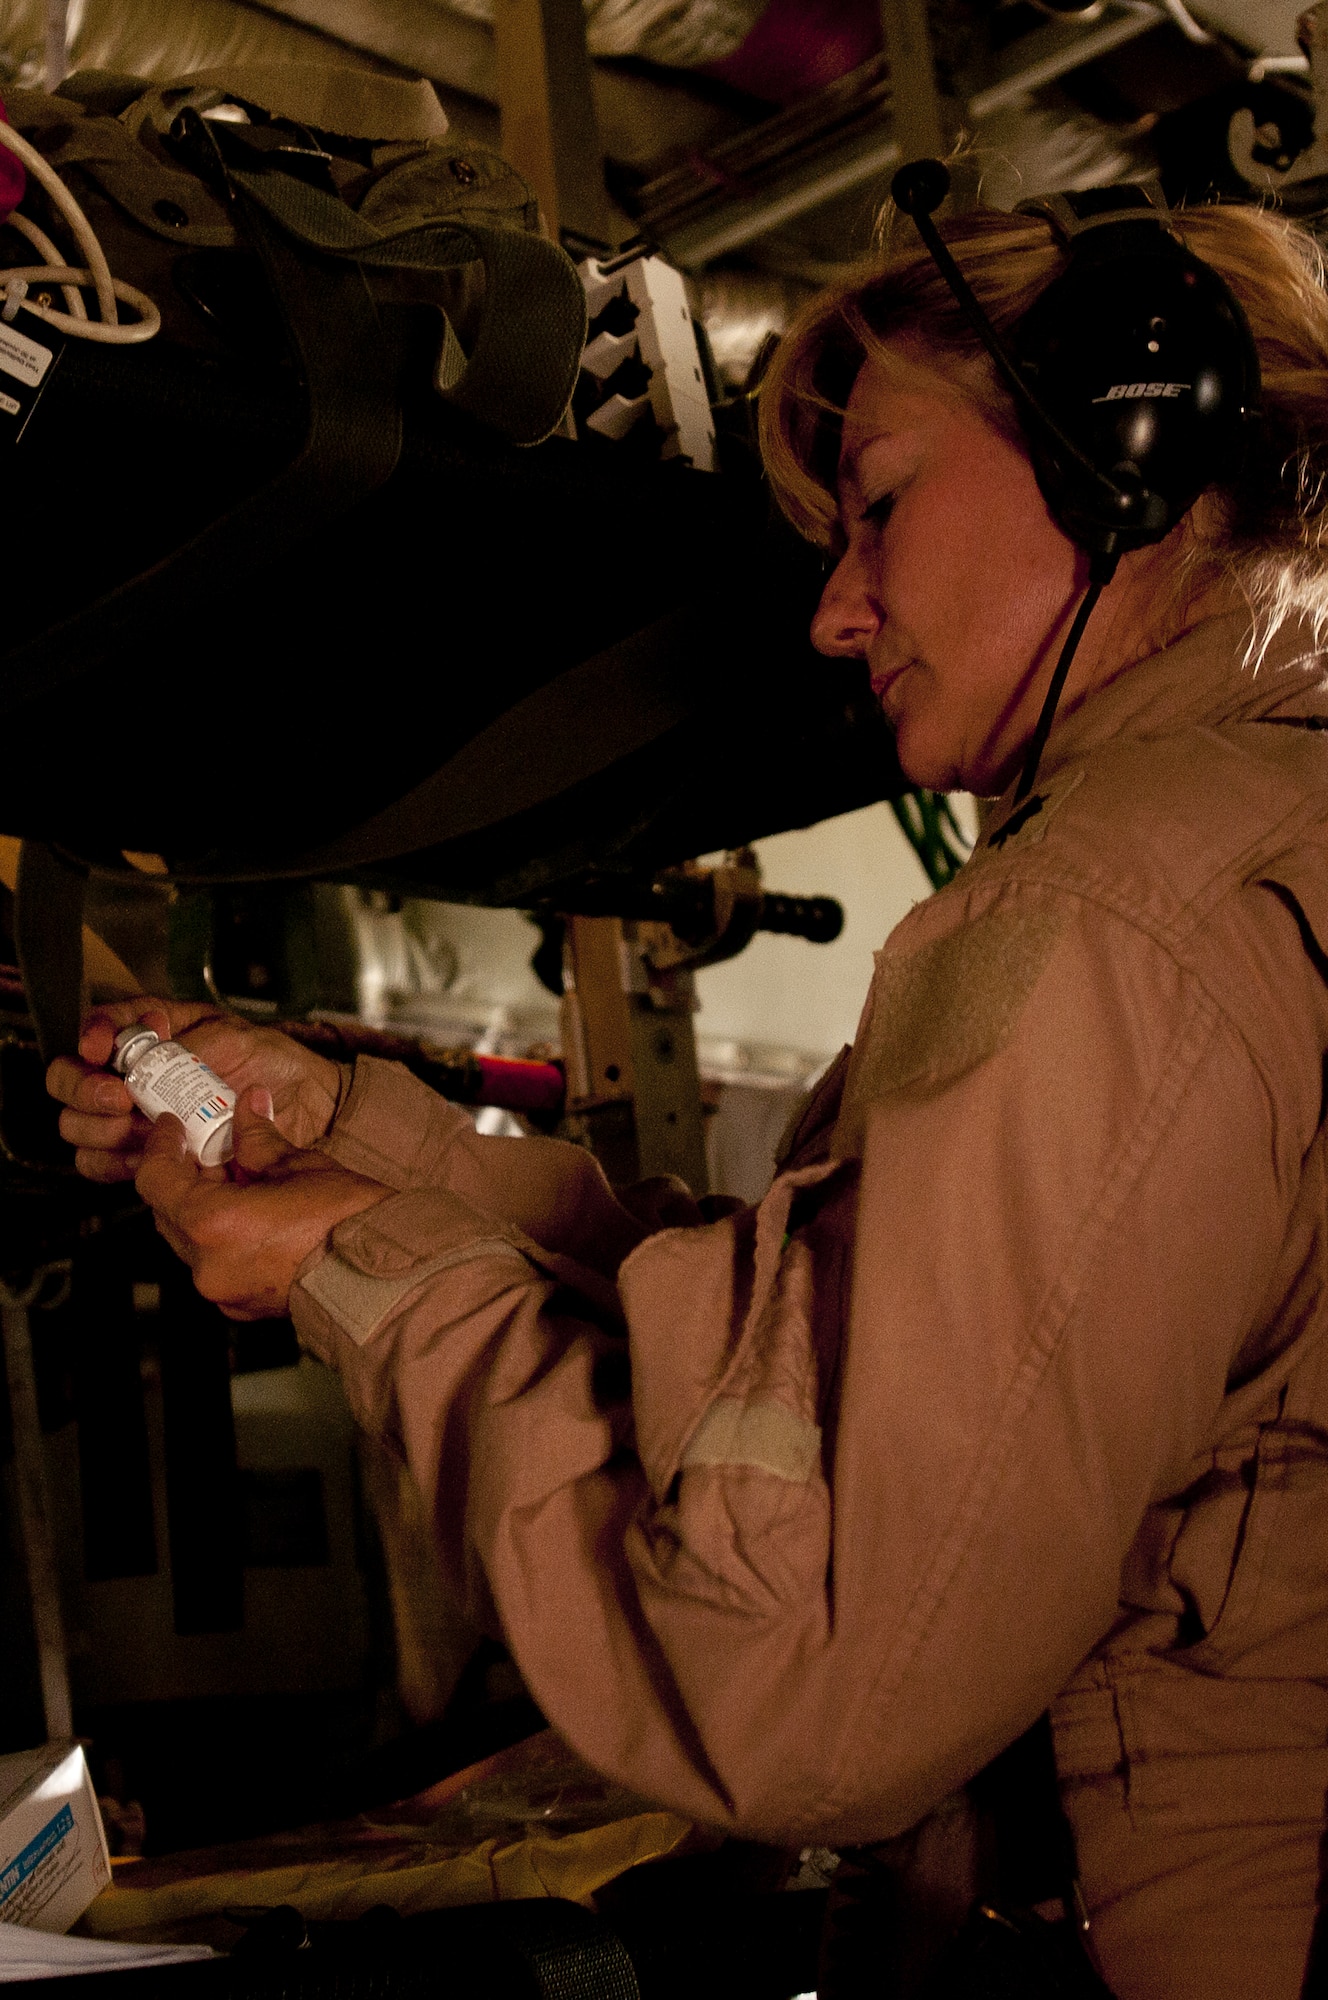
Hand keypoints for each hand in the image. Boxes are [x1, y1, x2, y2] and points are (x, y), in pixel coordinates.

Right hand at [46, 998, 343, 1182]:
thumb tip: (146, 1046)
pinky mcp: (150, 1155)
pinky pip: (105, 1165)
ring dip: (100, 1128)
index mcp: (151, 1034)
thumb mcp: (229, 1036)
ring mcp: (137, 1116)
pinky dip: (115, 1163)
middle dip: (87, 1090)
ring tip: (138, 1126)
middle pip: (69, 1082)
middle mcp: (134, 1075)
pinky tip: (142, 1156)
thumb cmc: (272, 1062)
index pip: (96, 1029)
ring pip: (79, 1127)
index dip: (90, 1038)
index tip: (101, 1049)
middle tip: (121, 1098)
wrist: (306, 1107)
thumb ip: (183, 1043)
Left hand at [137, 1089, 389, 1318]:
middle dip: (183, 1177)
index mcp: (213, 1223)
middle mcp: (207, 1263)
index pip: (156, 1180)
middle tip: (207, 1147)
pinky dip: (221, 1237)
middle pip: (168, 1212)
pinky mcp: (241, 1305)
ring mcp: (222, 1290)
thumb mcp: (298, 1166)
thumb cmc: (348, 1222)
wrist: (383, 1278)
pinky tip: (252, 1215)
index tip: (172, 1127)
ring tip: (238, 1181)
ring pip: (190, 1240)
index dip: (160, 1147)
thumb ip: (258, 1138)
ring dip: (203, 1208)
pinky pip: (214, 1263)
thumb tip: (248, 1107)